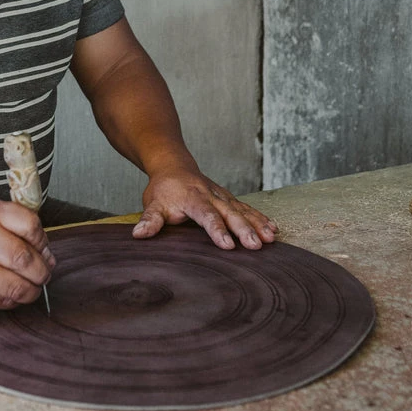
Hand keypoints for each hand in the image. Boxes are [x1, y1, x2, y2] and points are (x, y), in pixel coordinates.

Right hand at [0, 198, 55, 308]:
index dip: (43, 241)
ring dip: (32, 290)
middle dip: (42, 272)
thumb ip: (20, 227)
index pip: (30, 226)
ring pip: (16, 287)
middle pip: (25, 260)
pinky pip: (1, 302)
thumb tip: (48, 258)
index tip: (42, 249)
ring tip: (32, 286)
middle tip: (43, 274)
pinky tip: (10, 291)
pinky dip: (12, 299)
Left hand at [132, 169, 277, 249]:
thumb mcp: (153, 204)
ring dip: (257, 224)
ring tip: (270, 238)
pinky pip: (247, 208)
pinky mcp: (228, 199)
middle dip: (244, 229)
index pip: (206, 216)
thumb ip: (150, 220)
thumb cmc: (163, 190)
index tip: (227, 245)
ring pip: (242, 210)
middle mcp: (211, 196)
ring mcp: (222, 196)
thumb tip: (138, 235)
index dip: (217, 230)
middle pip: (229, 213)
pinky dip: (260, 217)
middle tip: (256, 245)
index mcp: (192, 199)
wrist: (173, 165)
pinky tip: (273, 229)